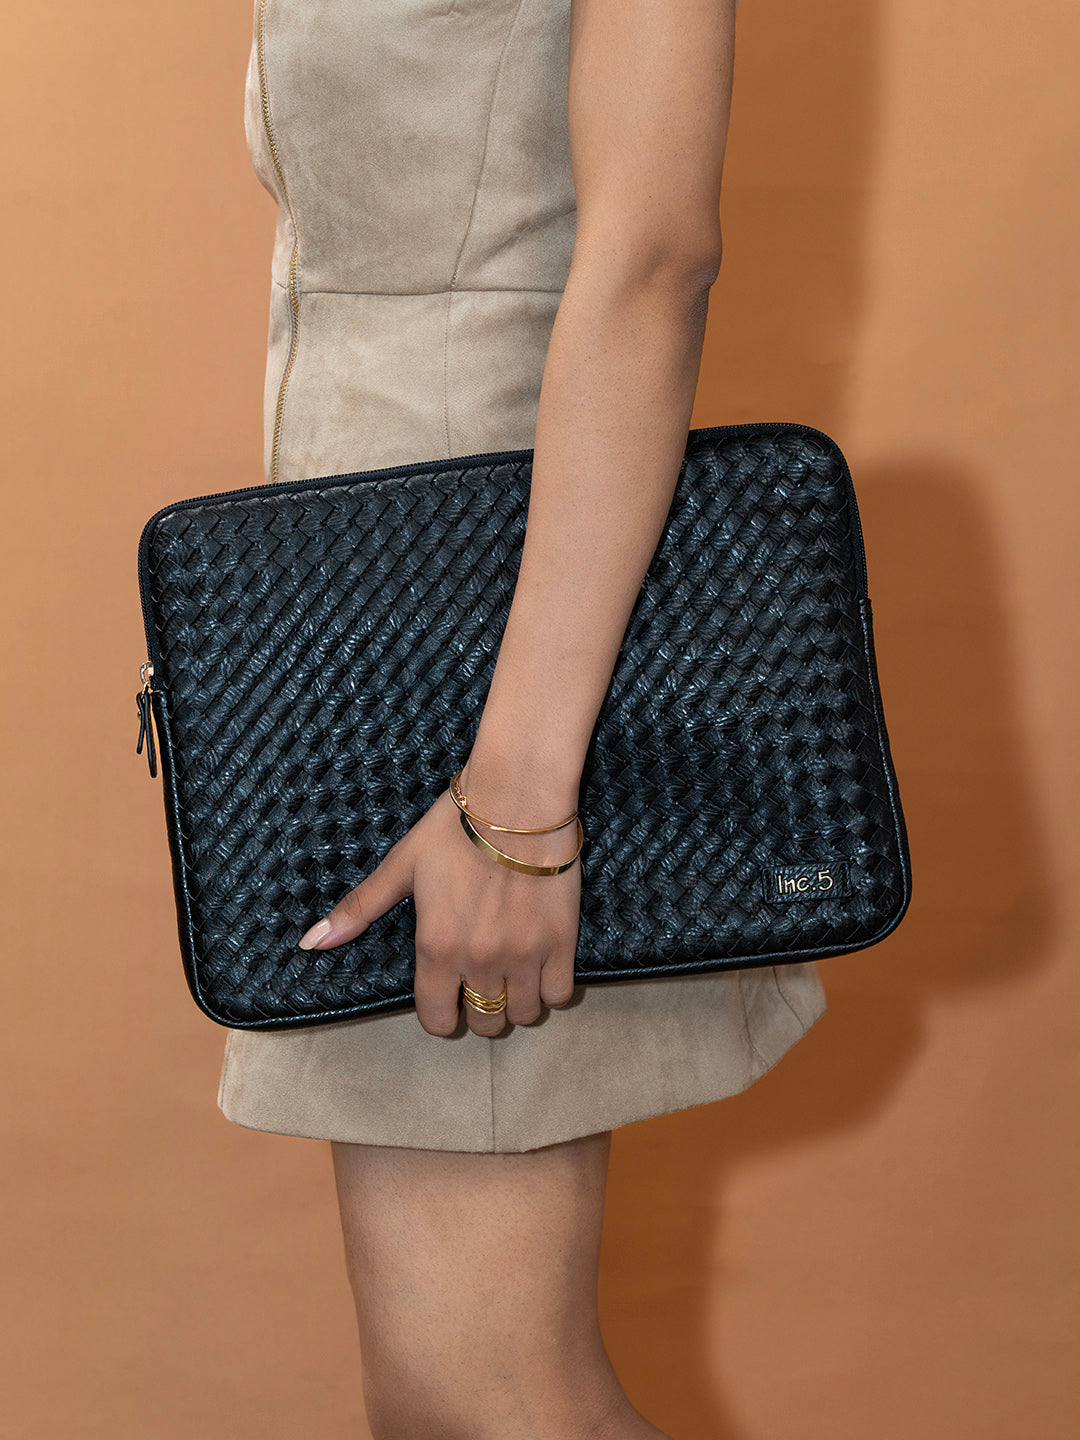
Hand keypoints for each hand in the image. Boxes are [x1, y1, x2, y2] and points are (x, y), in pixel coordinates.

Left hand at [296, 776, 580, 1036]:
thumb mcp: (402, 866)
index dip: (441, 1016)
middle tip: (482, 983)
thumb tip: (310, 943)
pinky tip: (540, 964)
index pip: (438, 1019)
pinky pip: (560, 994)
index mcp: (437, 948)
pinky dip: (551, 988)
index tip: (447, 1000)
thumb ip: (360, 909)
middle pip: (486, 1024)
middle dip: (480, 1011)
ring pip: (524, 1014)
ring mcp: (524, 955)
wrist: (517, 800)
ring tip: (513, 974)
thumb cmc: (455, 828)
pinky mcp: (562, 943)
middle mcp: (480, 961)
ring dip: (516, 1001)